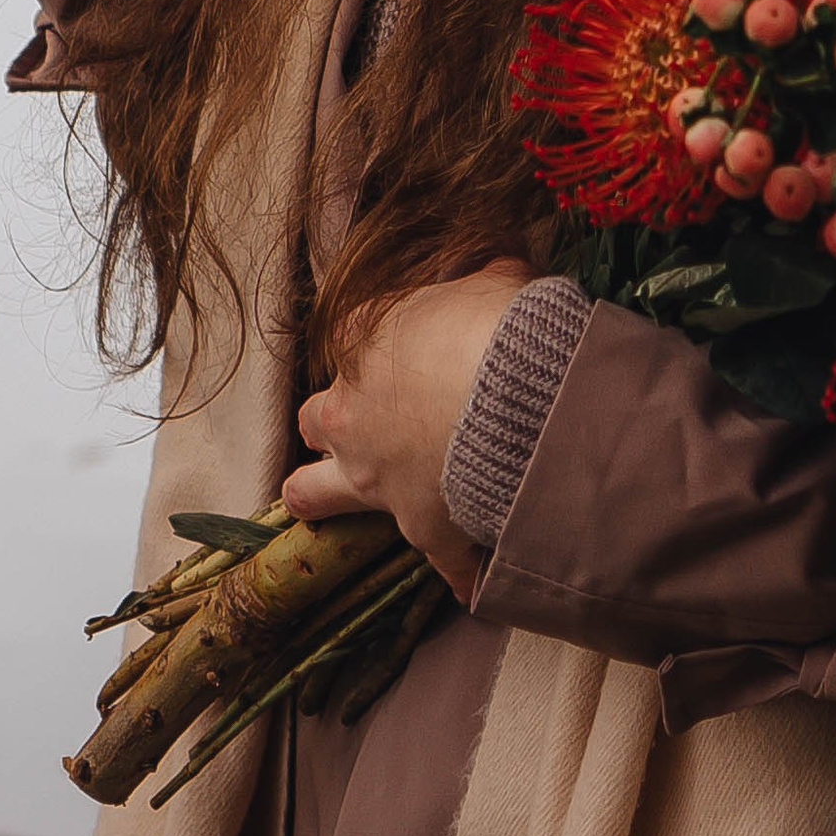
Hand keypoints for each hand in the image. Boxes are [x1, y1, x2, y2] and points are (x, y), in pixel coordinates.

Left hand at [284, 264, 535, 593]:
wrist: (524, 400)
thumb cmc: (502, 326)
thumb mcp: (495, 278)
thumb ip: (484, 272)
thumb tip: (499, 258)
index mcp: (364, 342)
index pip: (349, 338)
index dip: (378, 346)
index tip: (414, 349)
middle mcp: (352, 413)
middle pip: (316, 419)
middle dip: (335, 423)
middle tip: (376, 421)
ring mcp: (374, 477)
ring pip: (311, 493)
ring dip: (325, 495)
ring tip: (345, 503)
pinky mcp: (419, 528)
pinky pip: (436, 559)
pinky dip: (459, 566)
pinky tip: (476, 577)